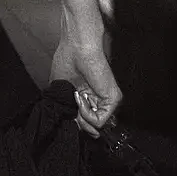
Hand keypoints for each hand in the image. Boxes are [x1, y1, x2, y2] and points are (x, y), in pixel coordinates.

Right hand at [49, 20, 120, 137]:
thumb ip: (70, 109)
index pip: (86, 120)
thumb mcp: (63, 91)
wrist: (76, 49)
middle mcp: (99, 99)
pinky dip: (86, 114)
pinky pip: (99, 120)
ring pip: (95, 126)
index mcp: (88, 96)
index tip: (70, 118)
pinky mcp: (113, 99)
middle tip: (73, 106)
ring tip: (77, 97)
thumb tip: (75, 125)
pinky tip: (81, 98)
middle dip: (79, 122)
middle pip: (91, 126)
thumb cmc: (67, 61)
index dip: (78, 123)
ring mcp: (107, 100)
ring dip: (81, 116)